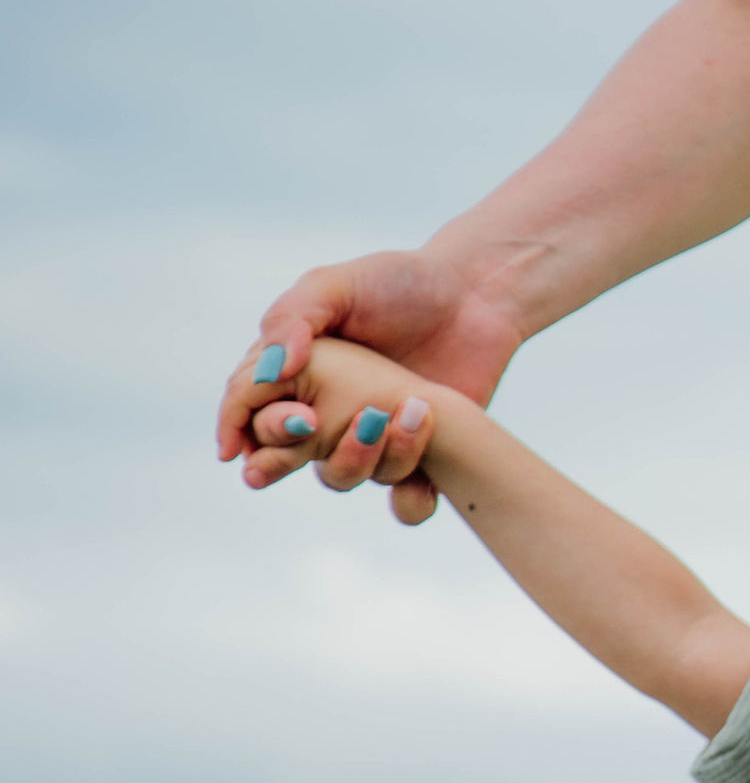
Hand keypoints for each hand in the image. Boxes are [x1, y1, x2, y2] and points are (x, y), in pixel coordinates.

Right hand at [217, 249, 521, 523]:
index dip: (239, 426)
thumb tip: (272, 370)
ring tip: (390, 414)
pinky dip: (412, 499)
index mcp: (293, 375)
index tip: (241, 442)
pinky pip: (408, 497)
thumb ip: (293, 318)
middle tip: (311, 427)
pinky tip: (423, 484)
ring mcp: (371, 438)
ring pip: (343, 477)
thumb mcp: (337, 284)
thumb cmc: (400, 282)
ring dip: (357, 460)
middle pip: (286, 456)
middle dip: (283, 458)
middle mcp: (325, 414)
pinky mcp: (418, 454)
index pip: (248, 408)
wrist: (476, 297)